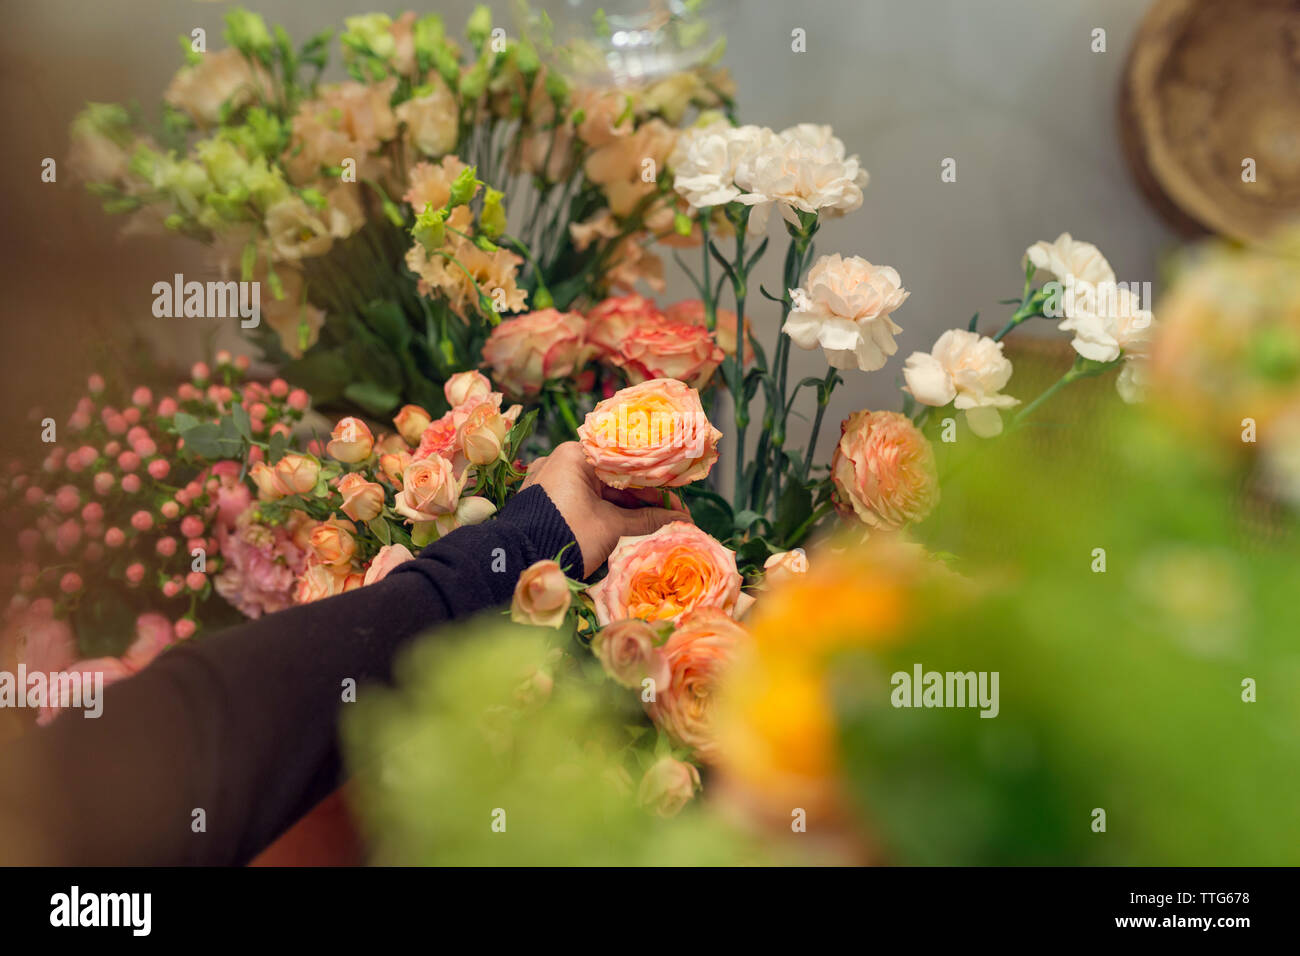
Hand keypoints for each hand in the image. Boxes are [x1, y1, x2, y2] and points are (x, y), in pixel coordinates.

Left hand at [521, 442, 689, 576]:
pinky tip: (629, 525)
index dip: (656, 479)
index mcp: (576, 454)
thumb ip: (648, 520)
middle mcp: (560, 459)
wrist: (516, 563)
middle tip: (672, 514)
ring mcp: (549, 480)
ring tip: (655, 523)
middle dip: (643, 497)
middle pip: (613, 475)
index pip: (626, 460)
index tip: (677, 495)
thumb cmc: (566, 535)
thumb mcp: (612, 528)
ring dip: (626, 506)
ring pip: (599, 489)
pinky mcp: (544, 499)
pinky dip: (605, 511)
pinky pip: (583, 499)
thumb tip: (683, 520)